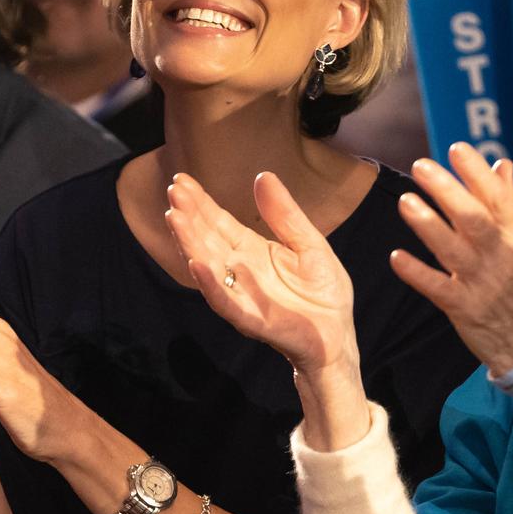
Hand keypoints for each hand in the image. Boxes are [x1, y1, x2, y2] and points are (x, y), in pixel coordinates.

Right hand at [165, 171, 357, 378]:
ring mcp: (243, 296)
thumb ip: (285, 214)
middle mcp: (239, 272)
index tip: (181, 180)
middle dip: (189, 216)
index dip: (200, 203)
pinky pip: (228, 304)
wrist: (339, 337)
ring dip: (190, 244)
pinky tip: (198, 265)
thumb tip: (263, 175)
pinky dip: (211, 286)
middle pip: (207, 240)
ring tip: (175, 218)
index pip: (218, 223)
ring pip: (209, 268)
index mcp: (251, 251)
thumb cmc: (324, 294)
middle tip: (173, 191)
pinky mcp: (254, 320)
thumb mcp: (309, 243)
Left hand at [390, 142, 512, 374]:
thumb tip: (502, 163)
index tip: (456, 148)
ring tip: (405, 201)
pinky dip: (417, 273)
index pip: (497, 197)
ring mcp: (481, 281)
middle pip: (474, 218)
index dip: (477, 172)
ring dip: (428, 225)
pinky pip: (439, 288)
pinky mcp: (464, 308)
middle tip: (421, 166)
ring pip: (454, 250)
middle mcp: (498, 254)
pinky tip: (396, 256)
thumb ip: (508, 201)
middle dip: (448, 191)